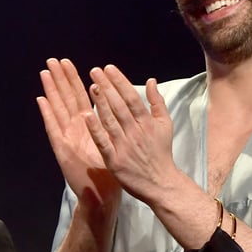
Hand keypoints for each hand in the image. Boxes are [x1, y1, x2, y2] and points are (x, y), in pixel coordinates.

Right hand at [37, 58, 120, 205]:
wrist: (102, 192)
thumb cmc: (108, 168)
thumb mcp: (112, 140)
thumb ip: (109, 121)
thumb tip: (115, 101)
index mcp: (88, 124)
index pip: (79, 95)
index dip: (73, 78)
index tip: (68, 62)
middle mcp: (75, 128)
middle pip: (66, 97)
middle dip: (60, 78)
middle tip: (53, 60)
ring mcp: (67, 137)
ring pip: (58, 108)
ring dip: (51, 90)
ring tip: (45, 73)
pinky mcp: (62, 149)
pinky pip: (53, 128)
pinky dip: (47, 114)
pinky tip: (41, 100)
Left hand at [85, 64, 176, 204]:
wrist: (160, 183)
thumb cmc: (161, 153)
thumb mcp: (165, 125)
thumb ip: (157, 102)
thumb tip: (151, 80)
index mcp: (147, 122)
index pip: (131, 97)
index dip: (119, 81)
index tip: (108, 68)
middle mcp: (135, 132)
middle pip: (119, 105)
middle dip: (107, 86)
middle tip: (94, 70)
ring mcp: (124, 146)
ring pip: (110, 120)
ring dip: (100, 102)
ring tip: (91, 85)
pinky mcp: (115, 160)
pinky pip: (103, 142)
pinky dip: (95, 129)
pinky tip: (86, 116)